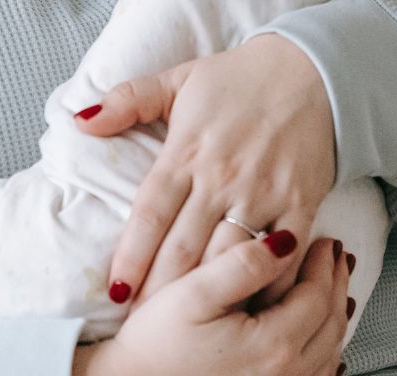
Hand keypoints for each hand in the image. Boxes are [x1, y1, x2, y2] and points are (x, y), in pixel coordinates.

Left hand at [73, 34, 337, 306]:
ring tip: (189, 326)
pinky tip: (251, 307)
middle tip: (144, 324)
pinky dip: (267, 284)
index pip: (149, 214)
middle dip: (160, 291)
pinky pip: (282, 257)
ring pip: (227, 258)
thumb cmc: (241, 79)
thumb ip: (128, 100)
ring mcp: (262, 193)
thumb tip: (80, 120)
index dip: (130, 257)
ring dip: (208, 295)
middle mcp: (221, 177)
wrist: (316, 69)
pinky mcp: (300, 203)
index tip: (116, 292)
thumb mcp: (179, 78)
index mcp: (186, 151)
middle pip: (183, 248)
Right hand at [74, 231, 352, 375]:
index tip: (324, 240)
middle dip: (335, 284)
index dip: (324, 264)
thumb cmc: (156, 343)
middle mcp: (285, 374)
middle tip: (335, 256)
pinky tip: (321, 339)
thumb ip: (242, 265)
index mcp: (272, 344)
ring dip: (335, 315)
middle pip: (330, 324)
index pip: (317, 296)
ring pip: (327, 351)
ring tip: (333, 287)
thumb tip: (286, 241)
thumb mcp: (193, 293)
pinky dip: (325, 351)